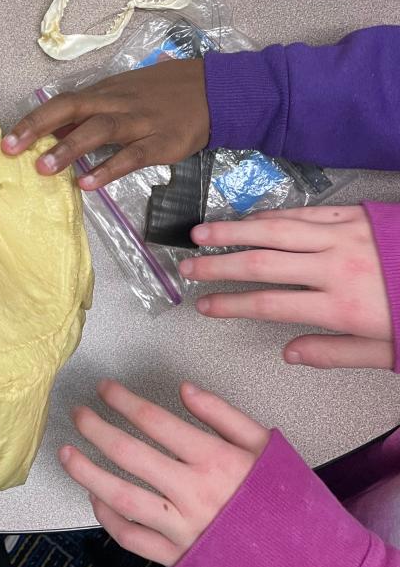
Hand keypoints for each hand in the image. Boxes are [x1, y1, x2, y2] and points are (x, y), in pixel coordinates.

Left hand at [1, 59, 207, 188]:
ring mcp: (141, 122)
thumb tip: (53, 131)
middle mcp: (117, 104)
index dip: (34, 120)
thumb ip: (90, 115)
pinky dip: (109, 168)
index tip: (6, 139)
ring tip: (43, 168)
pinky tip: (88, 183)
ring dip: (69, 148)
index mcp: (105, 93)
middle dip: (39, 128)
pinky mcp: (163, 142)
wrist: (215, 91)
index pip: (62, 103)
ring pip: (100, 131)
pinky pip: (132, 155)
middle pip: (72, 110)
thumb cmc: (162, 94)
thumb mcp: (123, 96)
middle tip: (11, 149)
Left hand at [61, 379, 268, 564]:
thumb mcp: (266, 445)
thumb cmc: (288, 501)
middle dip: (96, 430)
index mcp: (215, 460)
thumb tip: (185, 389)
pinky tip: (96, 498)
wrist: (308, 564)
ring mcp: (183, 529)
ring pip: (121, 498)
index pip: (155, 421)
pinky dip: (108, 518)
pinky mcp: (177, 558)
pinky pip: (132, 539)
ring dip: (87, 473)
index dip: (124, 401)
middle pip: (130, 455)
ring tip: (66, 453)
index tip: (106, 389)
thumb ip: (223, 414)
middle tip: (78, 413)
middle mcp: (193, 493)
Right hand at [182, 206, 393, 369]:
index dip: (229, 305)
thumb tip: (289, 354)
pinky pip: (301, 213)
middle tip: (187, 269)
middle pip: (260, 263)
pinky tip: (248, 220)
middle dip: (217, 266)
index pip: (268, 304)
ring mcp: (343, 236)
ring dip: (233, 232)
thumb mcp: (388, 352)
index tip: (204, 308)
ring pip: (274, 230)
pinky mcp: (353, 216)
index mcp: (342, 306)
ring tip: (200, 235)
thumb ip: (334, 352)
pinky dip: (269, 216)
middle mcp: (335, 266)